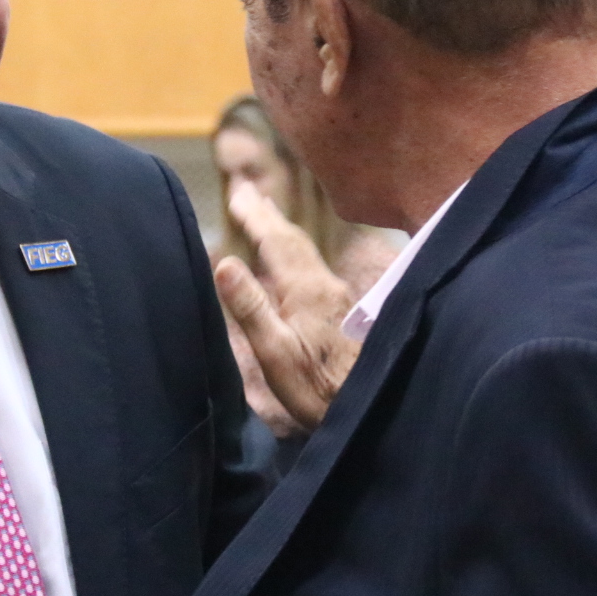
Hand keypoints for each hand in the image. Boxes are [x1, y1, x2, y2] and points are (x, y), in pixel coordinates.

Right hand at [213, 182, 360, 432]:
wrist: (372, 404)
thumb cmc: (317, 388)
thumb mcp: (275, 353)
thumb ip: (252, 308)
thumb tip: (225, 263)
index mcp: (306, 290)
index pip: (276, 242)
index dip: (255, 217)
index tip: (237, 192)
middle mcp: (325, 284)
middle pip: (294, 239)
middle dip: (269, 215)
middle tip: (249, 191)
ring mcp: (337, 296)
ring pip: (306, 251)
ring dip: (283, 229)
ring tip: (268, 214)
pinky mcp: (343, 311)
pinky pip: (313, 265)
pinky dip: (296, 250)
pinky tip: (294, 259)